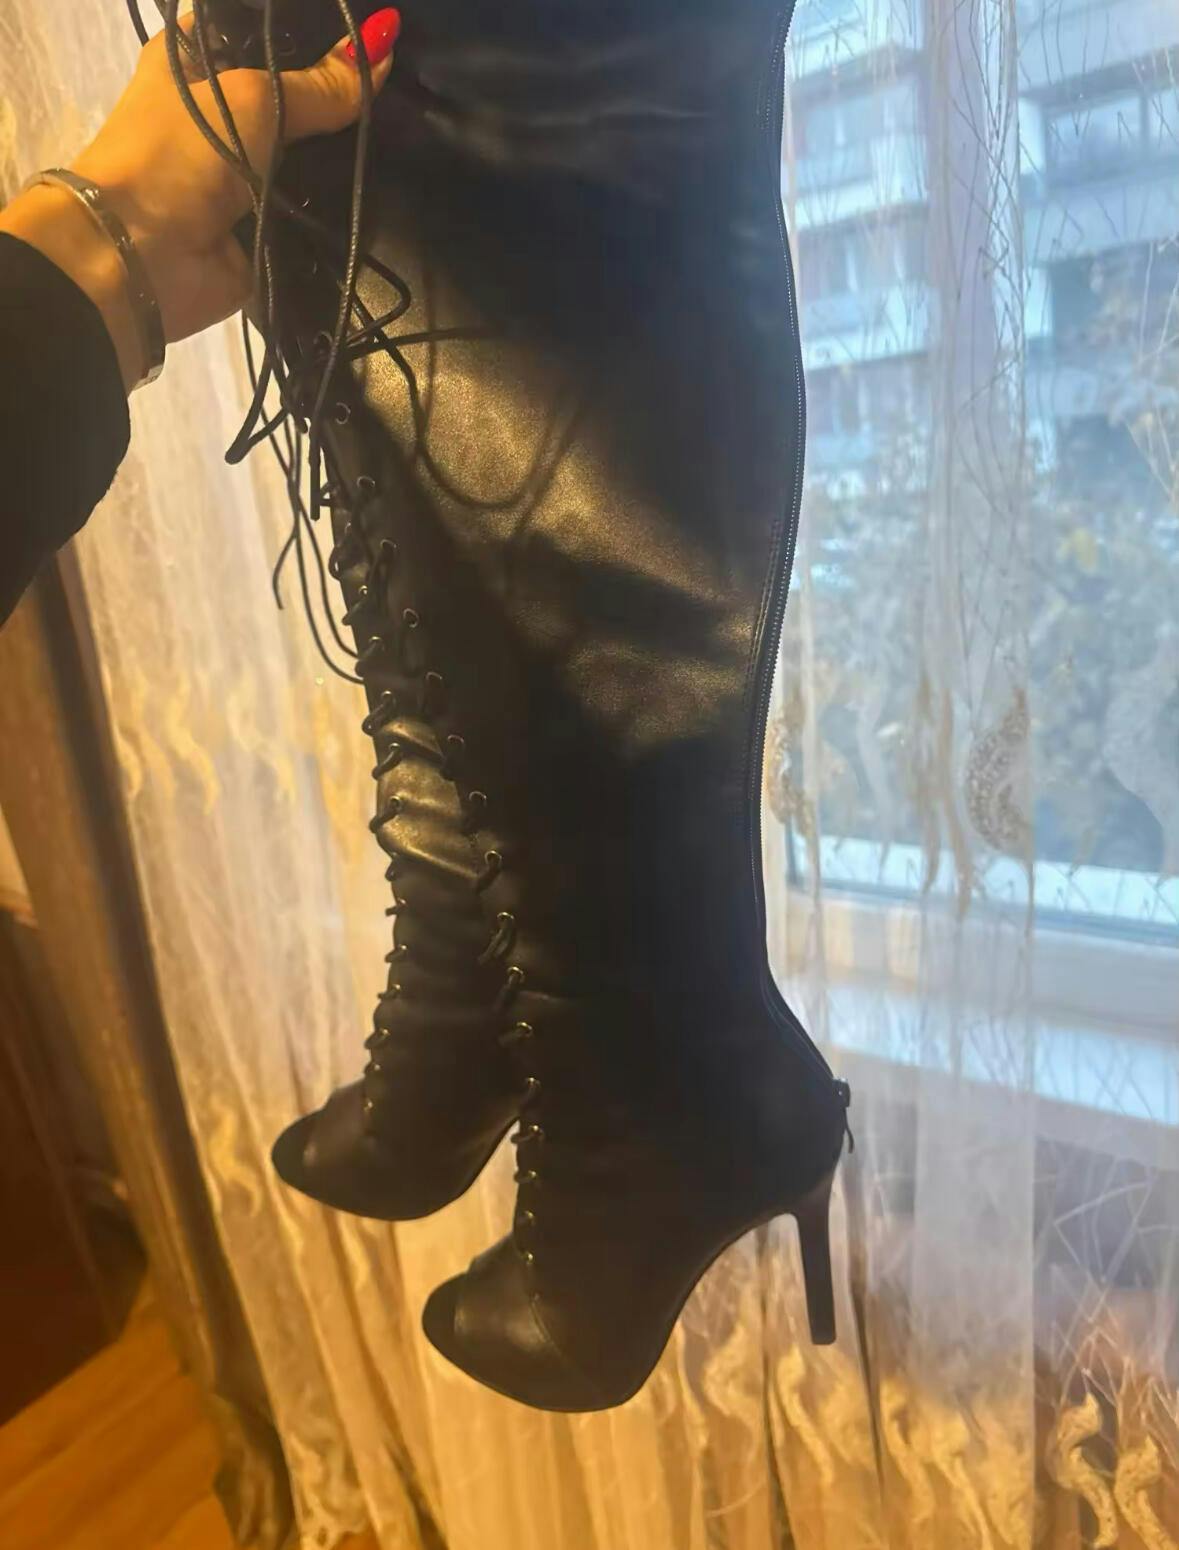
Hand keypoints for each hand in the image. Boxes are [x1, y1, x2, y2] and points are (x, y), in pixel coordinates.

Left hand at [0, 9, 399, 389]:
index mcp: (196, 56)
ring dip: (346, 153)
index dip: (317, 32)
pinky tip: (384, 185)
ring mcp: (246, 171)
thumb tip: (384, 47)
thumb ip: (321, 84)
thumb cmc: (180, 152)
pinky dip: (342, 204)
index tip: (374, 34)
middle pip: (297, 93)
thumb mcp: (254, 98)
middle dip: (341, 95)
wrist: (142, 256)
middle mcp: (221, 110)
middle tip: (400, 86)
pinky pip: (317, 207)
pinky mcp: (267, 225)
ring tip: (403, 135)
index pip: (267, 29)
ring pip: (312, 153)